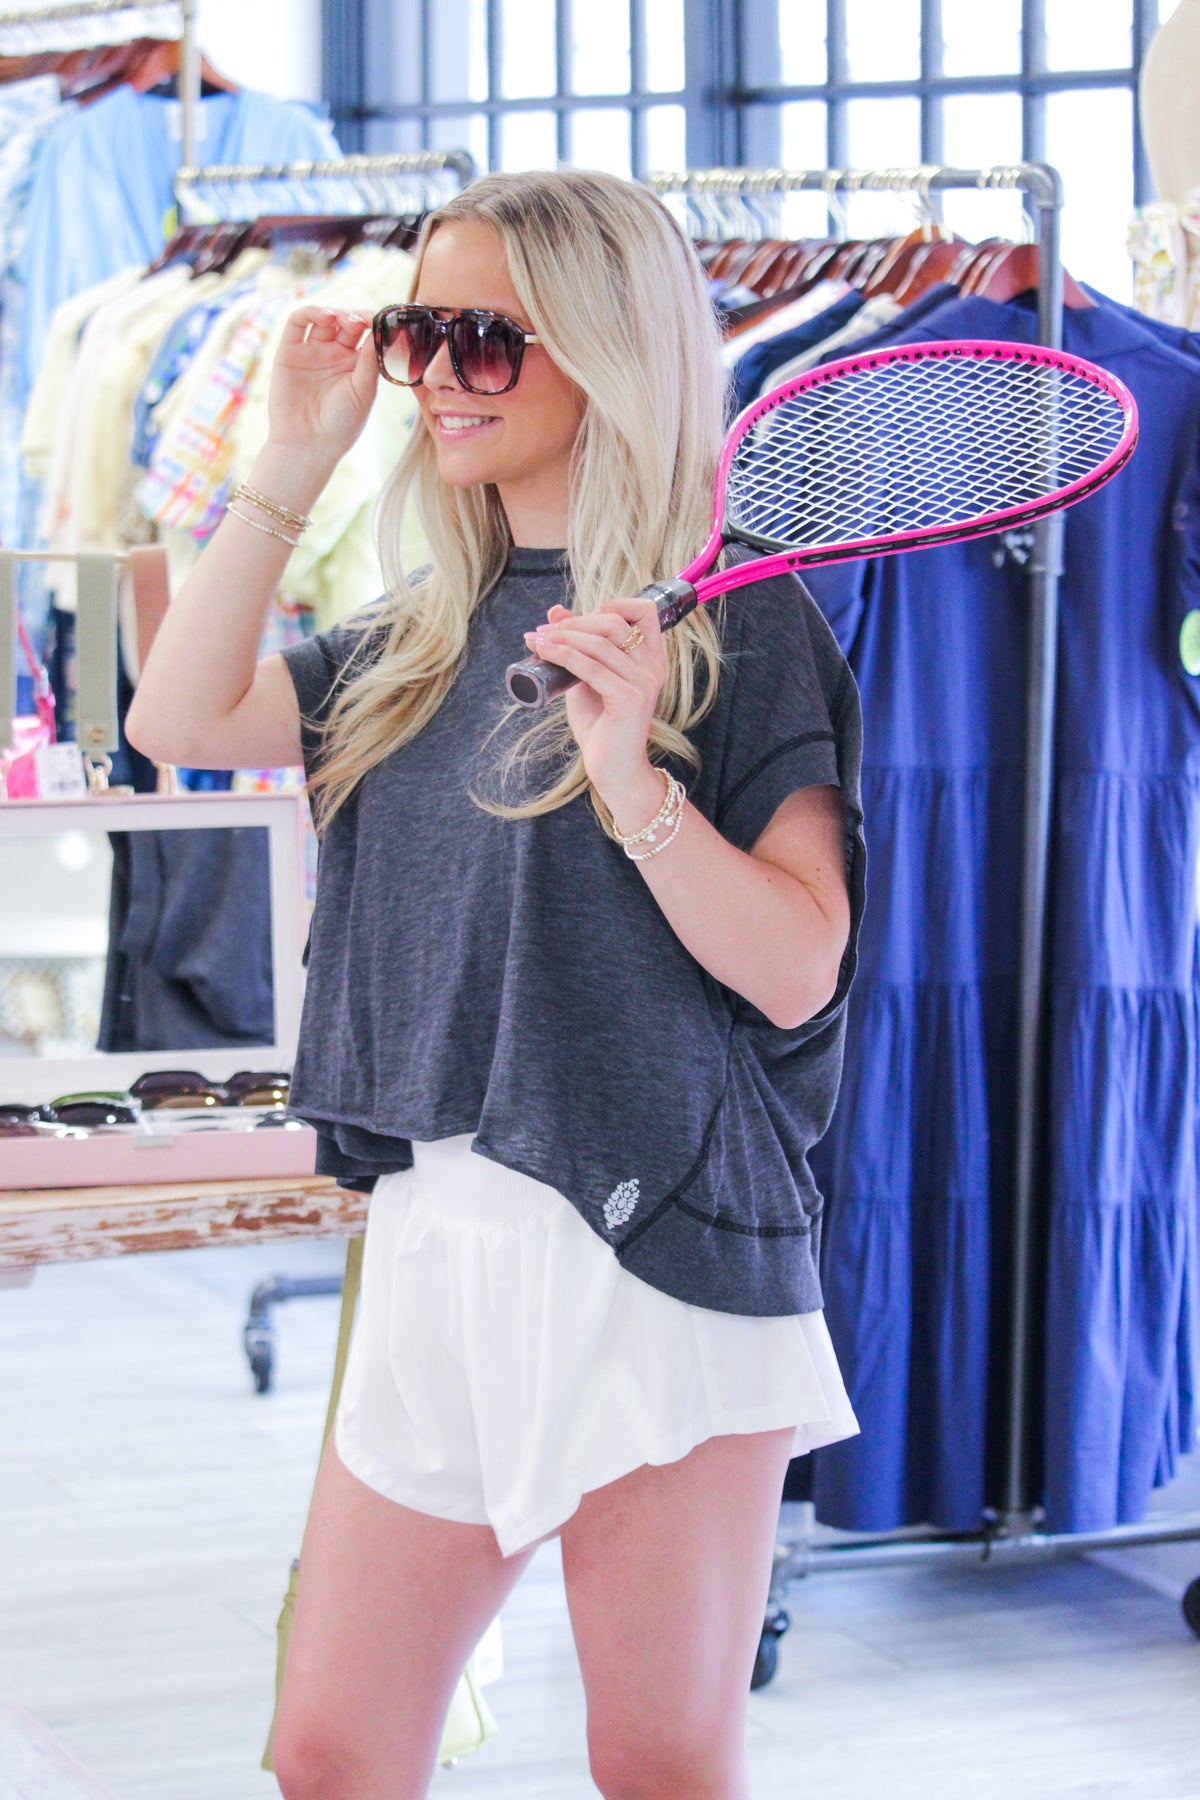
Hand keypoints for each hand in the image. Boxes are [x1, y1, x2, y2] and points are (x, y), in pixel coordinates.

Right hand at [267, 306, 379, 464]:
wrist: (307, 445)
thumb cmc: (341, 424)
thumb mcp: (362, 391)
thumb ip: (370, 361)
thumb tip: (381, 330)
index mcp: (355, 365)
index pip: (365, 334)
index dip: (373, 323)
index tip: (381, 322)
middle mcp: (333, 355)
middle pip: (346, 323)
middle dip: (354, 317)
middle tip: (360, 322)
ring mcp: (311, 352)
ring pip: (323, 319)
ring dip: (334, 312)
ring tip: (342, 320)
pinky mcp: (289, 352)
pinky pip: (296, 323)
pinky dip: (309, 313)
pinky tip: (324, 316)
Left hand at [522, 595, 667, 823]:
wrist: (613, 768)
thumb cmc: (602, 725)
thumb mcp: (588, 677)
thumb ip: (578, 647)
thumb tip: (554, 612)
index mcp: (651, 658)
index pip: (643, 611)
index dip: (610, 605)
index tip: (576, 621)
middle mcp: (653, 666)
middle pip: (614, 622)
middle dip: (574, 623)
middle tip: (543, 631)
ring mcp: (643, 682)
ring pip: (599, 643)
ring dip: (562, 637)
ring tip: (537, 641)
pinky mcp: (629, 699)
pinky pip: (591, 667)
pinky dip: (563, 655)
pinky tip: (543, 652)